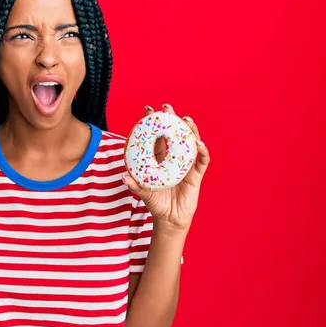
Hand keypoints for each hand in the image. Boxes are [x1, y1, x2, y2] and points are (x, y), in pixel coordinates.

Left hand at [122, 104, 210, 231]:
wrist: (170, 219)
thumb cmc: (156, 203)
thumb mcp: (144, 193)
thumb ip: (135, 185)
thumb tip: (124, 176)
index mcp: (159, 159)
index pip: (157, 136)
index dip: (154, 123)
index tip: (148, 109)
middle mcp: (174, 158)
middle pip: (174, 134)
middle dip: (171, 119)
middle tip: (167, 107)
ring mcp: (186, 165)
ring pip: (190, 143)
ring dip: (190, 130)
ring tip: (186, 119)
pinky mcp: (196, 175)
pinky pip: (201, 161)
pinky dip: (202, 152)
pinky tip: (199, 144)